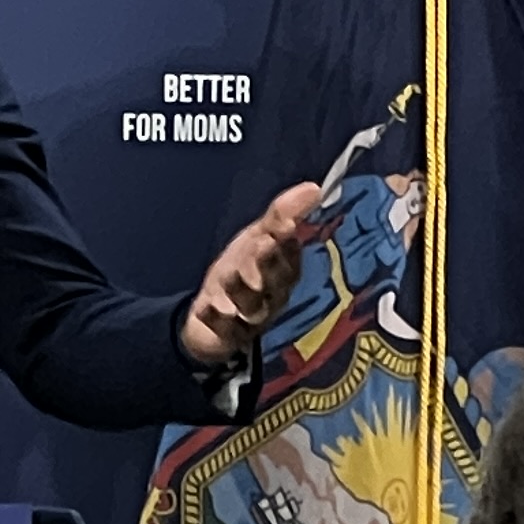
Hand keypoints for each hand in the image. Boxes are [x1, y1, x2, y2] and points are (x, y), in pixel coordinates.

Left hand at [181, 182, 329, 368]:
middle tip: (262, 246)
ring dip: (241, 290)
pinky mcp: (226, 335)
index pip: (289, 259)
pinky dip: (216, 319)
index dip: (284, 242)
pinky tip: (208, 308)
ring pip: (250, 306)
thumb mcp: (257, 239)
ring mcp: (249, 319)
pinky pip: (224, 329)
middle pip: (273, 283)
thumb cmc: (243, 271)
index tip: (280, 224)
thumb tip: (314, 187)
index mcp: (284, 273)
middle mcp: (272, 298)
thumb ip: (282, 215)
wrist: (212, 316)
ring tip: (231, 275)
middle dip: (267, 263)